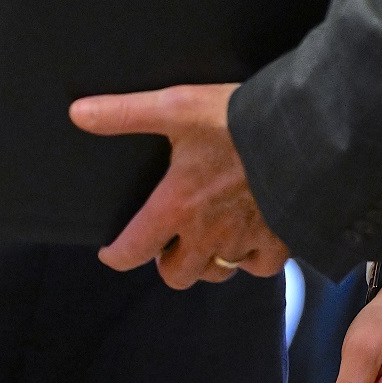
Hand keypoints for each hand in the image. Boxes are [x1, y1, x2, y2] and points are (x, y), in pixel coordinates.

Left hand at [70, 83, 288, 288]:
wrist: (303, 134)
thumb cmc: (237, 121)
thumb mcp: (177, 107)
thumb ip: (127, 114)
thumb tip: (78, 113)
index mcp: (176, 207)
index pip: (132, 250)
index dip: (117, 256)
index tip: (112, 252)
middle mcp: (206, 234)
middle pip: (176, 275)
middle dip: (168, 262)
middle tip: (169, 241)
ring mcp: (244, 242)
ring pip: (216, 274)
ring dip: (207, 263)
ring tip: (208, 241)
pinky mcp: (278, 242)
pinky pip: (259, 268)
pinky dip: (251, 260)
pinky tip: (251, 242)